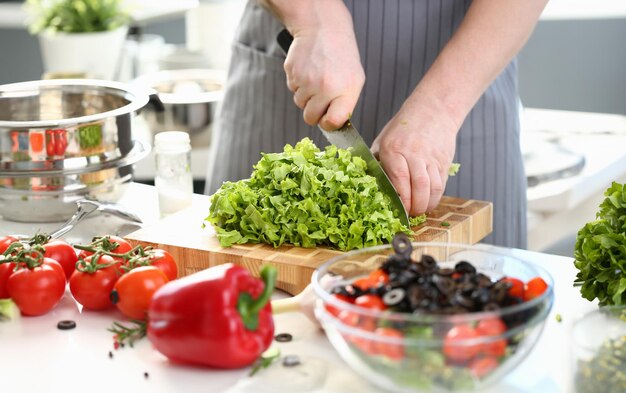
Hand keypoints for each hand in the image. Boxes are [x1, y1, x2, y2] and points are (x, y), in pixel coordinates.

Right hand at [284, 27, 364, 129]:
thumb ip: (345, 104)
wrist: (323, 28)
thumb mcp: (354, 80)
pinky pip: (292, 89)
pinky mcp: (292, 72)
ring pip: (299, 103)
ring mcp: (307, 80)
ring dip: (306, 95)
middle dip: (314, 111)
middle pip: (310, 118)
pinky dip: (298, 83)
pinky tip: (308, 69)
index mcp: (345, 90)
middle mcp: (325, 87)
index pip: (332, 122)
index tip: (328, 119)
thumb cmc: (341, 56)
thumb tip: (332, 124)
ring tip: (316, 77)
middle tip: (320, 97)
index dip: (328, 124)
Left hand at [371, 99, 457, 215]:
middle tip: (409, 214)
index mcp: (394, 149)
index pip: (399, 179)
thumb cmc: (404, 127)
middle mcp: (414, 153)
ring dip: (427, 204)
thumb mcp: (383, 140)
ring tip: (420, 210)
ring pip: (433, 188)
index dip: (400, 199)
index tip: (397, 210)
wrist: (433, 110)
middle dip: (414, 206)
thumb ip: (377, 161)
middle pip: (418, 187)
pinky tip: (428, 200)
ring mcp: (431, 158)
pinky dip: (435, 197)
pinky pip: (441, 184)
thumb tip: (368, 184)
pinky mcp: (443, 161)